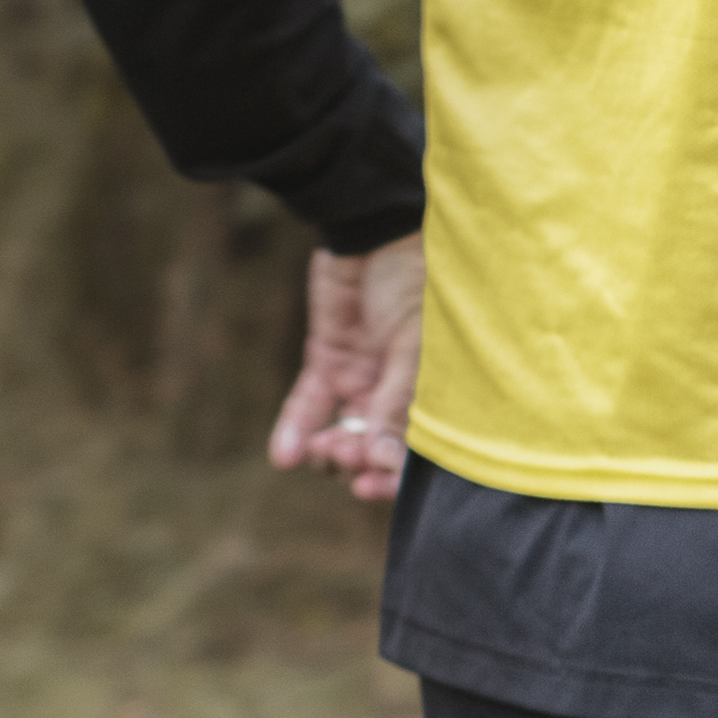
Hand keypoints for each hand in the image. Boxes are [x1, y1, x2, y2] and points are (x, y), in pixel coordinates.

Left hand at [269, 235, 427, 503]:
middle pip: (373, 449)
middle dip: (356, 463)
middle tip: (343, 458)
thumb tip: (377, 459)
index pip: (414, 450)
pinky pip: (309, 405)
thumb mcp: (412, 346)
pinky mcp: (327, 362)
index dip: (391, 477)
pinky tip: (284, 456)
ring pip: (339, 434)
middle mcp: (397, 394)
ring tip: (319, 448)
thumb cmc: (415, 282)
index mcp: (433, 394)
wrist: (376, 229)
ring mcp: (361, 380)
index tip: (368, 487)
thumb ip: (394, 401)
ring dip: (327, 450)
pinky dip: (294, 430)